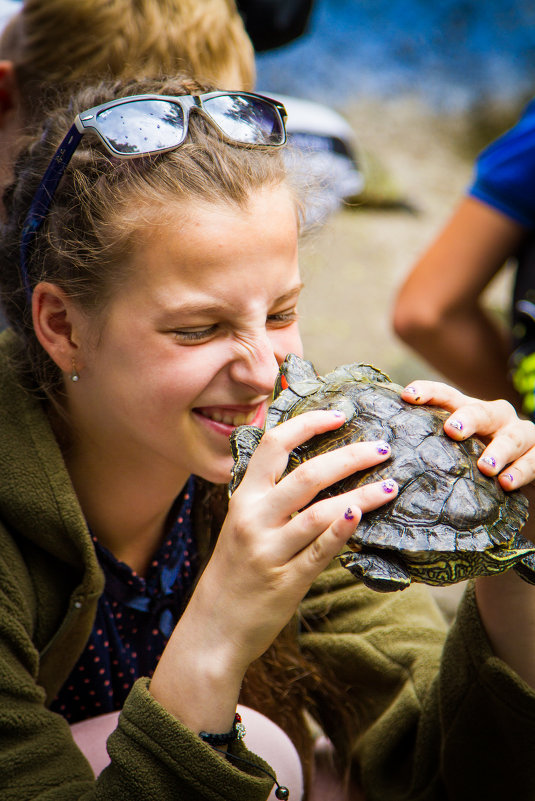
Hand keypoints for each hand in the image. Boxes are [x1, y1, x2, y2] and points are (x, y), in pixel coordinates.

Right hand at [192, 409, 397, 671]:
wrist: (212, 629)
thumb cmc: (233, 573)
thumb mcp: (241, 525)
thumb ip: (270, 499)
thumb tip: (316, 471)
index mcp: (243, 498)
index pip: (275, 445)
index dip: (308, 424)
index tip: (340, 415)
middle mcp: (254, 518)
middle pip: (307, 474)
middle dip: (349, 456)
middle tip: (382, 448)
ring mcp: (270, 549)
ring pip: (320, 511)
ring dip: (361, 493)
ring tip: (391, 486)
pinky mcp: (286, 581)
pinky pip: (319, 551)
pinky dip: (341, 530)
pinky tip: (361, 514)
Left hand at [401, 380, 534, 491]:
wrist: (521, 471)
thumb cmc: (474, 461)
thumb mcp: (453, 450)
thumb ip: (427, 447)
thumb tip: (382, 454)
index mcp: (468, 412)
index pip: (446, 396)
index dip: (427, 393)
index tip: (407, 396)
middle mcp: (495, 417)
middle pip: (481, 411)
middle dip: (467, 418)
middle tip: (452, 431)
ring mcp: (519, 434)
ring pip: (513, 435)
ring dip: (500, 450)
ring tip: (486, 467)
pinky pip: (534, 460)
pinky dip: (521, 471)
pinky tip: (506, 483)